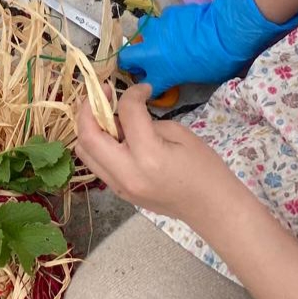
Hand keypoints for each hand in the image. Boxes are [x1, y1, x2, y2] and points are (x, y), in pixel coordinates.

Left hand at [75, 85, 233, 220]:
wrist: (212, 209)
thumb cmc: (205, 169)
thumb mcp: (181, 134)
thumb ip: (147, 123)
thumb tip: (126, 118)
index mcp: (148, 156)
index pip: (126, 114)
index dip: (131, 93)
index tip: (143, 89)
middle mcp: (126, 174)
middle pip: (87, 136)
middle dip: (89, 109)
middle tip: (105, 95)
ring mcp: (119, 187)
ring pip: (85, 152)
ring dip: (89, 128)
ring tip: (107, 115)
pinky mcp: (119, 193)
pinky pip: (97, 164)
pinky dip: (98, 145)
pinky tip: (115, 137)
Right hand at [118, 0, 297, 96]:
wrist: (226, 31)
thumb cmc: (217, 61)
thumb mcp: (197, 77)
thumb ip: (179, 76)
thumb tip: (177, 73)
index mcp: (161, 74)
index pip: (142, 85)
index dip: (147, 85)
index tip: (153, 84)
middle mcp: (151, 53)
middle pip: (126, 57)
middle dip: (132, 60)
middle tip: (146, 61)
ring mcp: (156, 30)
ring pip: (142, 32)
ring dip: (149, 37)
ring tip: (162, 38)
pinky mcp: (167, 14)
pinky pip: (162, 20)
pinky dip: (167, 24)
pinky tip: (182, 25)